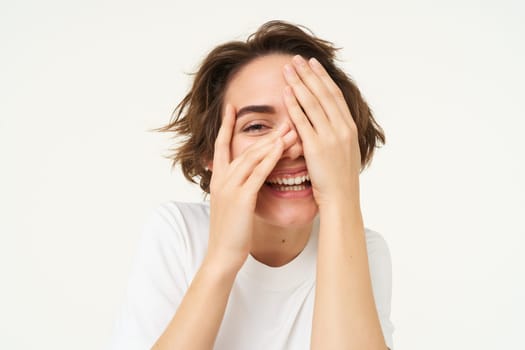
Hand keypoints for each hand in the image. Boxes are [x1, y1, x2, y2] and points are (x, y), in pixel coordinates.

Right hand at [206, 104, 296, 271]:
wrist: (222, 254)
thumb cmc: (230, 231)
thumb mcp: (228, 204)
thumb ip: (234, 186)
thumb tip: (245, 177)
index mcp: (218, 178)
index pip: (220, 145)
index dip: (226, 125)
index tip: (231, 107)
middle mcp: (222, 179)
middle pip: (243, 148)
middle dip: (264, 132)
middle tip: (281, 117)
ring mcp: (230, 188)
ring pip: (251, 157)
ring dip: (271, 142)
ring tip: (288, 128)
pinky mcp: (241, 199)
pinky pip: (257, 174)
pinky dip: (269, 159)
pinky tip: (280, 148)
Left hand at [282, 55, 361, 208]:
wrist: (342, 200)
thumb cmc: (341, 180)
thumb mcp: (345, 152)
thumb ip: (338, 134)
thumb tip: (329, 122)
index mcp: (349, 127)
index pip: (334, 95)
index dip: (322, 78)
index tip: (313, 64)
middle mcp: (342, 128)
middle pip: (323, 93)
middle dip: (309, 74)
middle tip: (297, 59)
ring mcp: (330, 137)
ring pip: (312, 103)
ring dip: (299, 83)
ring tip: (288, 69)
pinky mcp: (316, 147)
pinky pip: (303, 121)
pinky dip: (294, 105)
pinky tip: (286, 92)